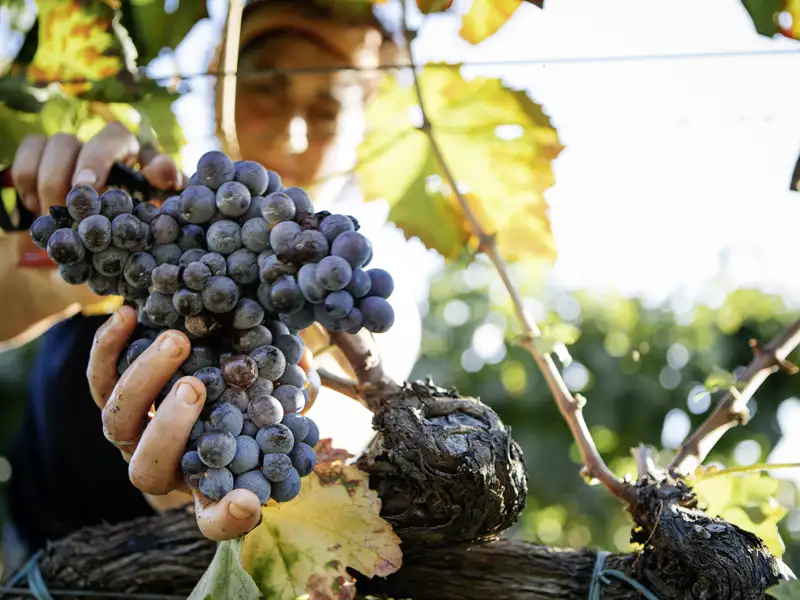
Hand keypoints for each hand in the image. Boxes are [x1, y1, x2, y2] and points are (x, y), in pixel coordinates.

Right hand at [10, 121, 181, 218]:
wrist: (113, 228)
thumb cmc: (144, 208)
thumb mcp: (161, 198)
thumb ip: (166, 183)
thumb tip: (163, 169)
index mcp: (125, 146)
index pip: (111, 137)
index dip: (96, 159)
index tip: (86, 186)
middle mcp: (91, 142)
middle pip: (65, 143)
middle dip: (61, 179)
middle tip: (67, 210)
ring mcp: (62, 151)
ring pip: (39, 150)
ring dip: (44, 185)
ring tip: (57, 213)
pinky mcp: (37, 162)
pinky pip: (21, 165)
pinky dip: (27, 188)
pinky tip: (43, 209)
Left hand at [86, 305, 320, 540]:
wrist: (198, 365)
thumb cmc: (243, 392)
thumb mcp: (274, 397)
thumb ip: (290, 395)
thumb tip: (301, 371)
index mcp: (204, 478)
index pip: (213, 516)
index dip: (228, 516)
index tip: (247, 501)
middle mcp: (162, 462)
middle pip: (149, 466)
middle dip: (169, 428)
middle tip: (196, 388)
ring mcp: (132, 430)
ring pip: (118, 419)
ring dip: (144, 379)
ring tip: (177, 342)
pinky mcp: (110, 393)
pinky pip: (99, 376)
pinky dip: (109, 347)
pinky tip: (130, 314)